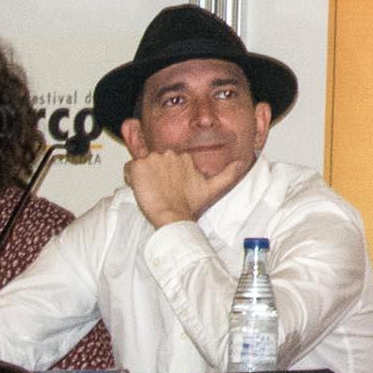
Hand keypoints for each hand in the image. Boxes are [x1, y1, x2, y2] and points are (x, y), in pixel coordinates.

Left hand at [124, 147, 243, 227]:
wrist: (174, 218)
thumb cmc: (190, 206)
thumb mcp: (214, 188)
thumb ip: (229, 173)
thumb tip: (243, 162)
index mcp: (184, 157)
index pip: (167, 161)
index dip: (165, 175)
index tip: (169, 187)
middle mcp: (170, 155)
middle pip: (154, 162)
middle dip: (154, 175)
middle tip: (161, 192)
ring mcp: (154, 160)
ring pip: (142, 165)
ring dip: (144, 178)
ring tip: (153, 193)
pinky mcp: (140, 167)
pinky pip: (129, 169)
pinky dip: (132, 180)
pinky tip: (141, 191)